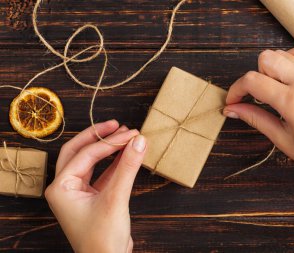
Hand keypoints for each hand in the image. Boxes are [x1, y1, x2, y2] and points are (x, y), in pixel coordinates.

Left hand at [45, 120, 145, 252]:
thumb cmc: (103, 239)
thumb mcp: (116, 199)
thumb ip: (128, 167)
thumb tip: (139, 141)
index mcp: (61, 187)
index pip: (86, 155)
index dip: (109, 142)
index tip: (131, 134)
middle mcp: (67, 187)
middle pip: (80, 151)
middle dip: (99, 136)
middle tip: (118, 125)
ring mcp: (79, 192)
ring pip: (92, 161)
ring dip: (109, 148)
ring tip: (127, 136)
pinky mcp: (94, 196)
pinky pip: (103, 173)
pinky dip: (116, 163)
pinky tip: (128, 154)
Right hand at [223, 45, 293, 212]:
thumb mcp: (284, 140)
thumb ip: (256, 119)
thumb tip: (234, 110)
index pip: (253, 80)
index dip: (235, 90)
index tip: (232, 102)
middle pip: (265, 59)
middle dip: (251, 77)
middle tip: (249, 98)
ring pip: (281, 54)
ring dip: (268, 69)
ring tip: (268, 92)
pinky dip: (287, 61)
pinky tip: (285, 79)